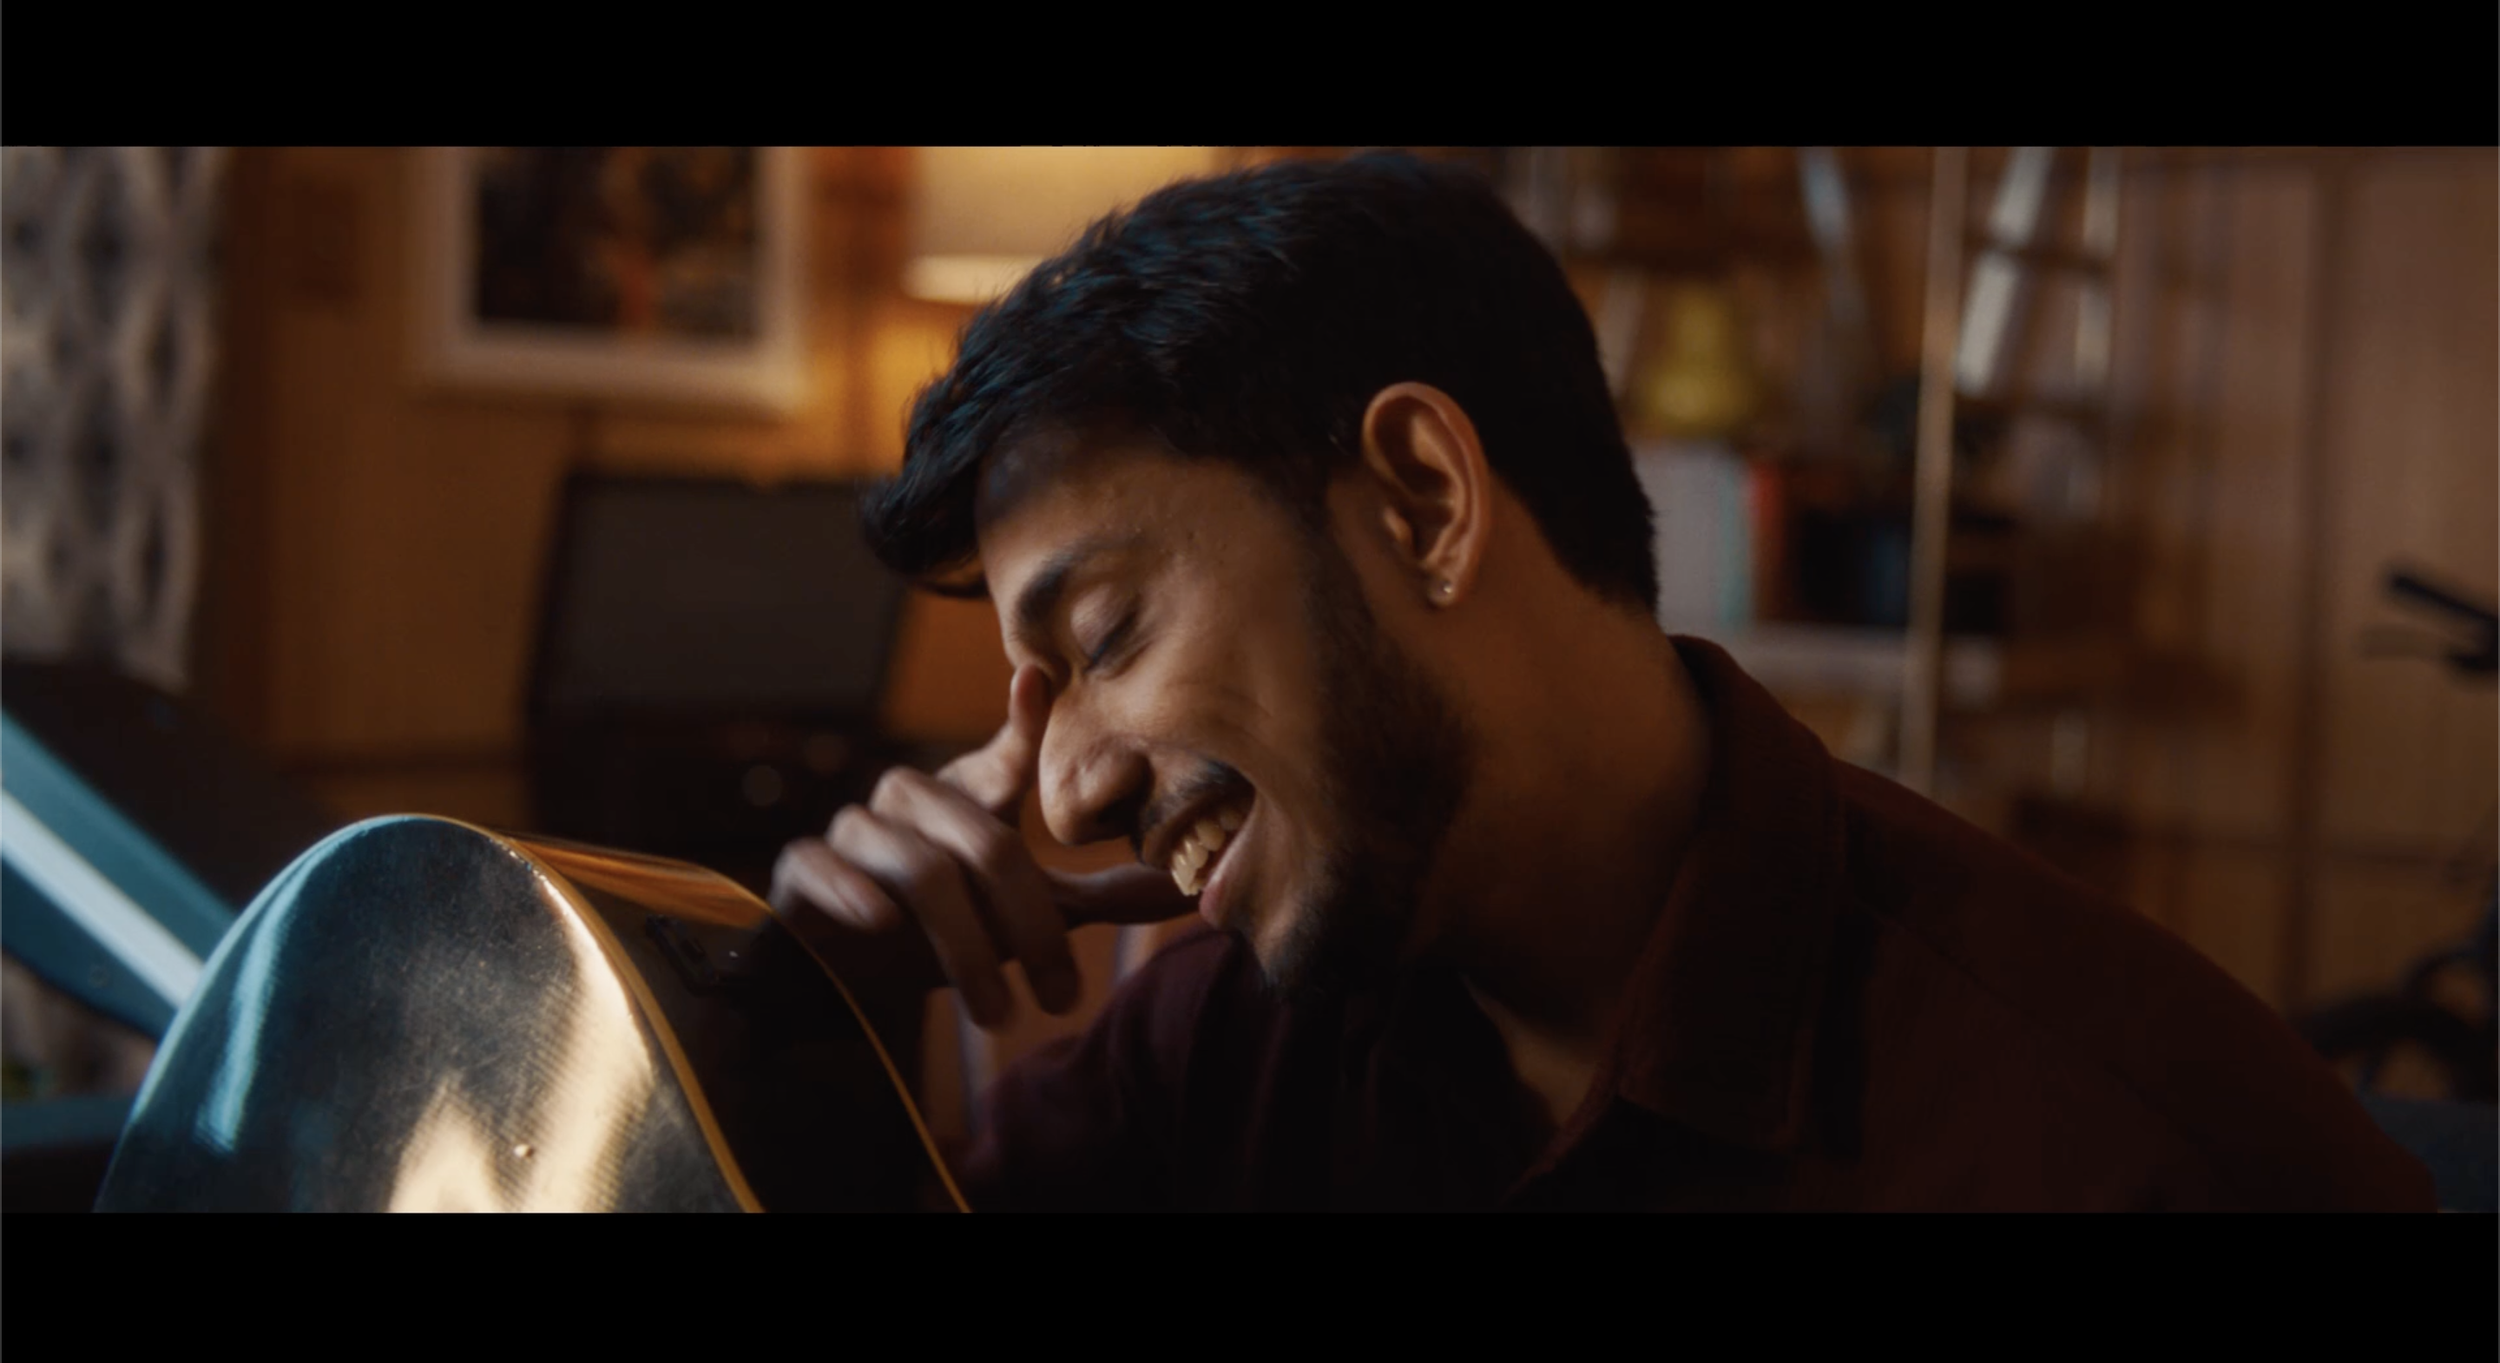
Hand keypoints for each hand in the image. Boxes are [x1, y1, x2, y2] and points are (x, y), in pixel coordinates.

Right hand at [768, 665, 1191, 1029]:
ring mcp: (856, 831)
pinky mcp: (804, 869)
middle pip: (986, 845)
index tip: (1039, 679)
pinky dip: (857, 896)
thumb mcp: (1028, 913)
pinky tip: (881, 927)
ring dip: (966, 951)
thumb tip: (1193, 895)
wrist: (844, 971)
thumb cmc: (947, 926)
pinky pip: (827, 868)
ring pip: (923, 872)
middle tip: (1062, 996)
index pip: (1008, 757)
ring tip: (999, 1014)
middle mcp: (914, 799)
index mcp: (971, 797)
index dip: (1024, 723)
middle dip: (1031, 928)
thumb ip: (1100, 898)